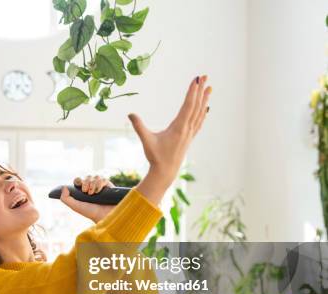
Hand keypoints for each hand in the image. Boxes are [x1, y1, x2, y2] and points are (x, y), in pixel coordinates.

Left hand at [60, 175, 115, 222]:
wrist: (104, 215)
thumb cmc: (90, 212)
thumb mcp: (75, 206)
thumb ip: (66, 199)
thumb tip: (64, 187)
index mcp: (83, 191)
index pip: (79, 180)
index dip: (78, 180)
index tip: (78, 184)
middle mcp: (92, 187)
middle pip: (87, 177)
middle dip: (86, 183)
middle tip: (86, 192)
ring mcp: (100, 186)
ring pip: (95, 176)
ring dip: (93, 184)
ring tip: (93, 193)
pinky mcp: (108, 186)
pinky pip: (103, 179)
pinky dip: (100, 183)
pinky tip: (99, 191)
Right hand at [128, 75, 211, 204]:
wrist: (166, 171)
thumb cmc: (155, 156)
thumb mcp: (146, 140)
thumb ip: (139, 126)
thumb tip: (130, 114)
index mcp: (179, 127)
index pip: (188, 105)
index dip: (192, 92)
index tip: (196, 80)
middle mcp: (187, 128)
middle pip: (196, 106)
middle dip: (200, 90)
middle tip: (204, 76)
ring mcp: (190, 133)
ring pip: (200, 112)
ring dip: (204, 99)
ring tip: (209, 87)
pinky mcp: (189, 137)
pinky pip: (199, 121)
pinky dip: (203, 112)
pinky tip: (206, 107)